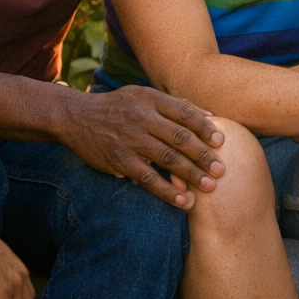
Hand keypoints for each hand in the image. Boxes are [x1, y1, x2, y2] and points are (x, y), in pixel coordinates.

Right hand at [59, 87, 225, 209]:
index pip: (184, 113)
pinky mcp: (120, 160)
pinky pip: (148, 178)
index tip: (222, 141)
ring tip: (210, 187)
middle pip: (180, 137)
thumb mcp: (144, 96)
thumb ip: (175, 105)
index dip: (204, 128)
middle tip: (222, 170)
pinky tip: (183, 201)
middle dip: (203, 155)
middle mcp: (142, 118)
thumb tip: (210, 115)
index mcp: (151, 100)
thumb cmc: (118, 106)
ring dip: (191, 174)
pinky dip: (167, 191)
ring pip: (167, 159)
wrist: (76, 116)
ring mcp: (131, 140)